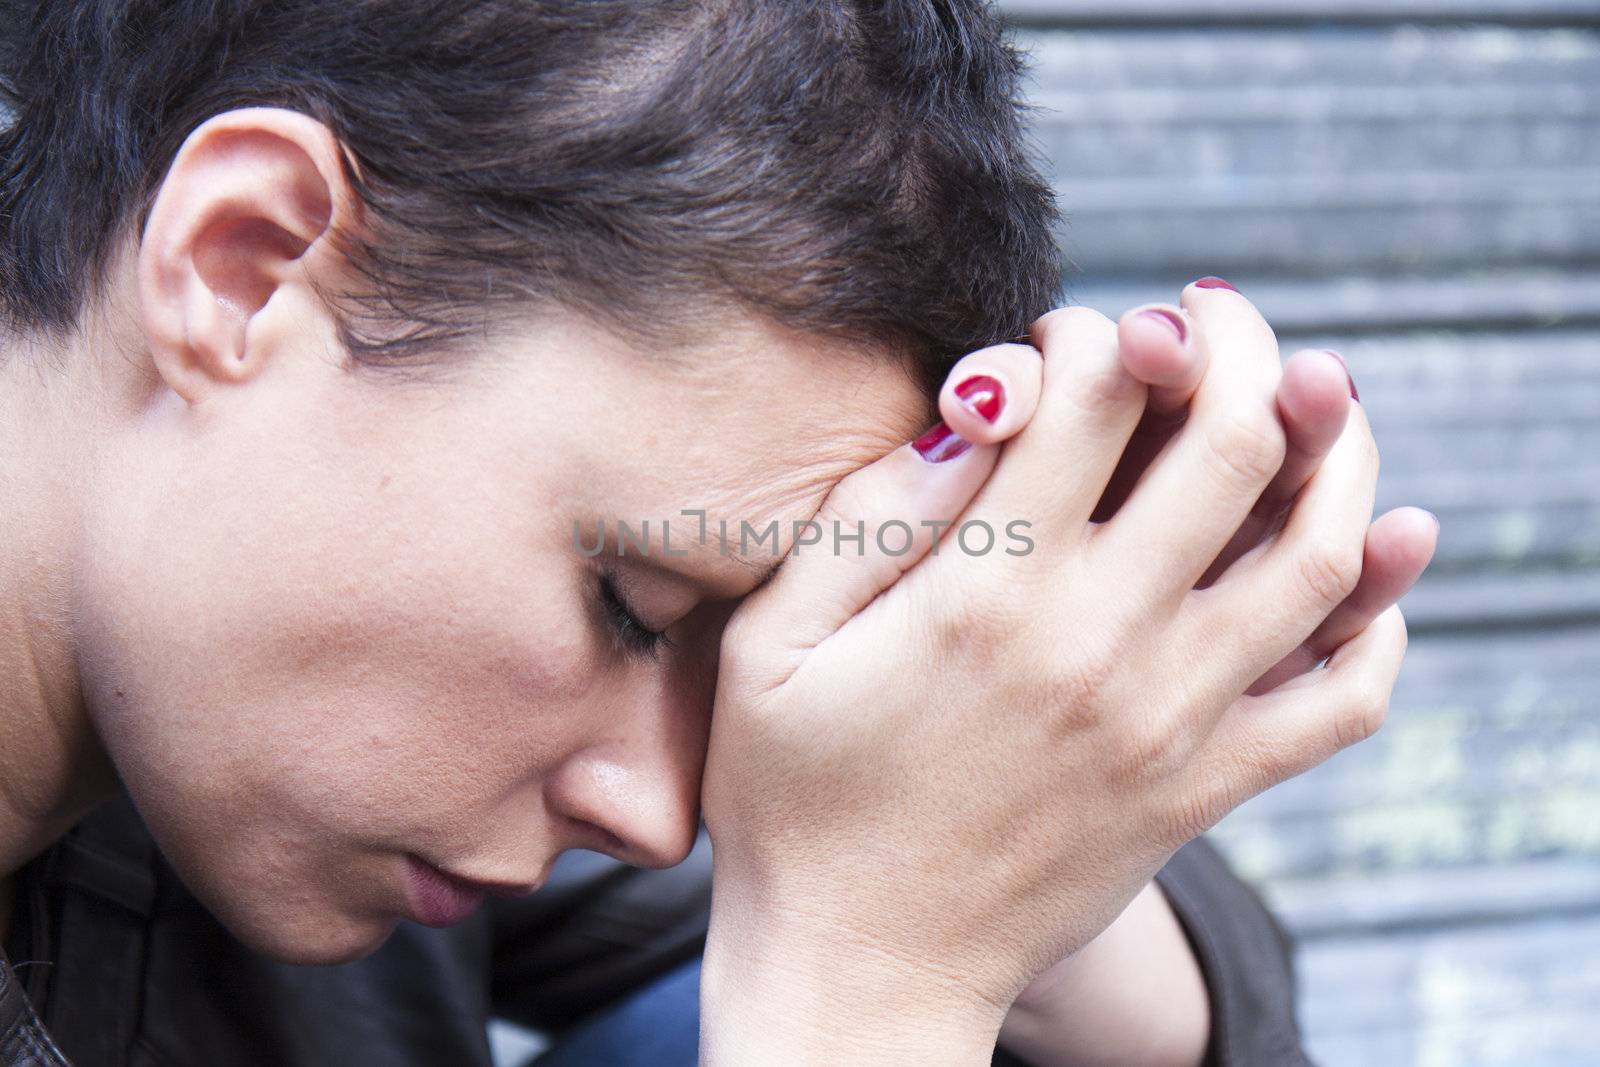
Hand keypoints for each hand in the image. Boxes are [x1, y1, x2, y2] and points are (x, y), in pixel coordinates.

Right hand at [698, 291, 1425, 1063]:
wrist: (861, 966)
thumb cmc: (796, 799)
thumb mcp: (770, 645)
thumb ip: (861, 519)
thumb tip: (969, 413)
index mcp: (983, 596)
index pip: (1093, 398)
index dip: (1093, 333)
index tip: (1070, 340)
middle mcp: (1097, 646)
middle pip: (1233, 445)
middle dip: (1237, 347)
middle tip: (1211, 318)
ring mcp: (1168, 723)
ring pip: (1319, 555)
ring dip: (1336, 454)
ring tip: (1310, 402)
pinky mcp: (1201, 790)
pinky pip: (1338, 697)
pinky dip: (1373, 619)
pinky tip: (1358, 567)